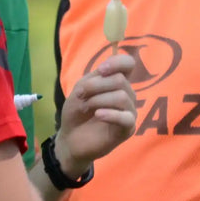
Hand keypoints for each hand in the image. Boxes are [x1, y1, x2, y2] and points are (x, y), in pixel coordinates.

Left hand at [54, 53, 136, 174]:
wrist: (70, 137)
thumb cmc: (77, 112)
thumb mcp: (81, 89)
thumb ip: (95, 77)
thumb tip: (106, 70)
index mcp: (117, 82)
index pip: (128, 64)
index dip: (117, 62)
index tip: (101, 70)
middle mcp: (127, 95)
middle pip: (120, 80)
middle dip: (95, 86)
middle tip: (80, 96)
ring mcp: (129, 112)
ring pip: (121, 97)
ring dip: (98, 100)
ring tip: (85, 108)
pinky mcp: (127, 129)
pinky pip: (125, 117)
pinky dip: (110, 114)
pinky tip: (98, 115)